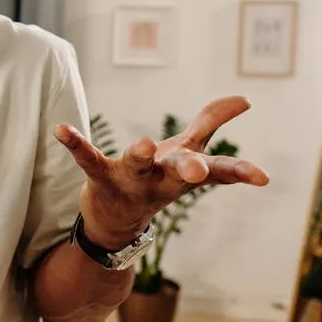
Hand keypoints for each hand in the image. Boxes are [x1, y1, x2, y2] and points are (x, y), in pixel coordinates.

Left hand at [54, 96, 268, 248]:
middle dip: (191, 169)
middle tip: (198, 170)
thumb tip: (245, 99)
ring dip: (141, 156)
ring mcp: (130, 181)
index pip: (219, 173)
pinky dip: (75, 143)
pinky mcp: (100, 177)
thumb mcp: (186, 151)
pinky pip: (88, 159)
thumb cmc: (157, 178)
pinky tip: (59, 129)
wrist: (115, 222)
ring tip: (144, 143)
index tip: (262, 178)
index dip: (240, 172)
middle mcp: (161, 180)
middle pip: (180, 173)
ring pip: (137, 167)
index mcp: (184, 173)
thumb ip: (211, 123)